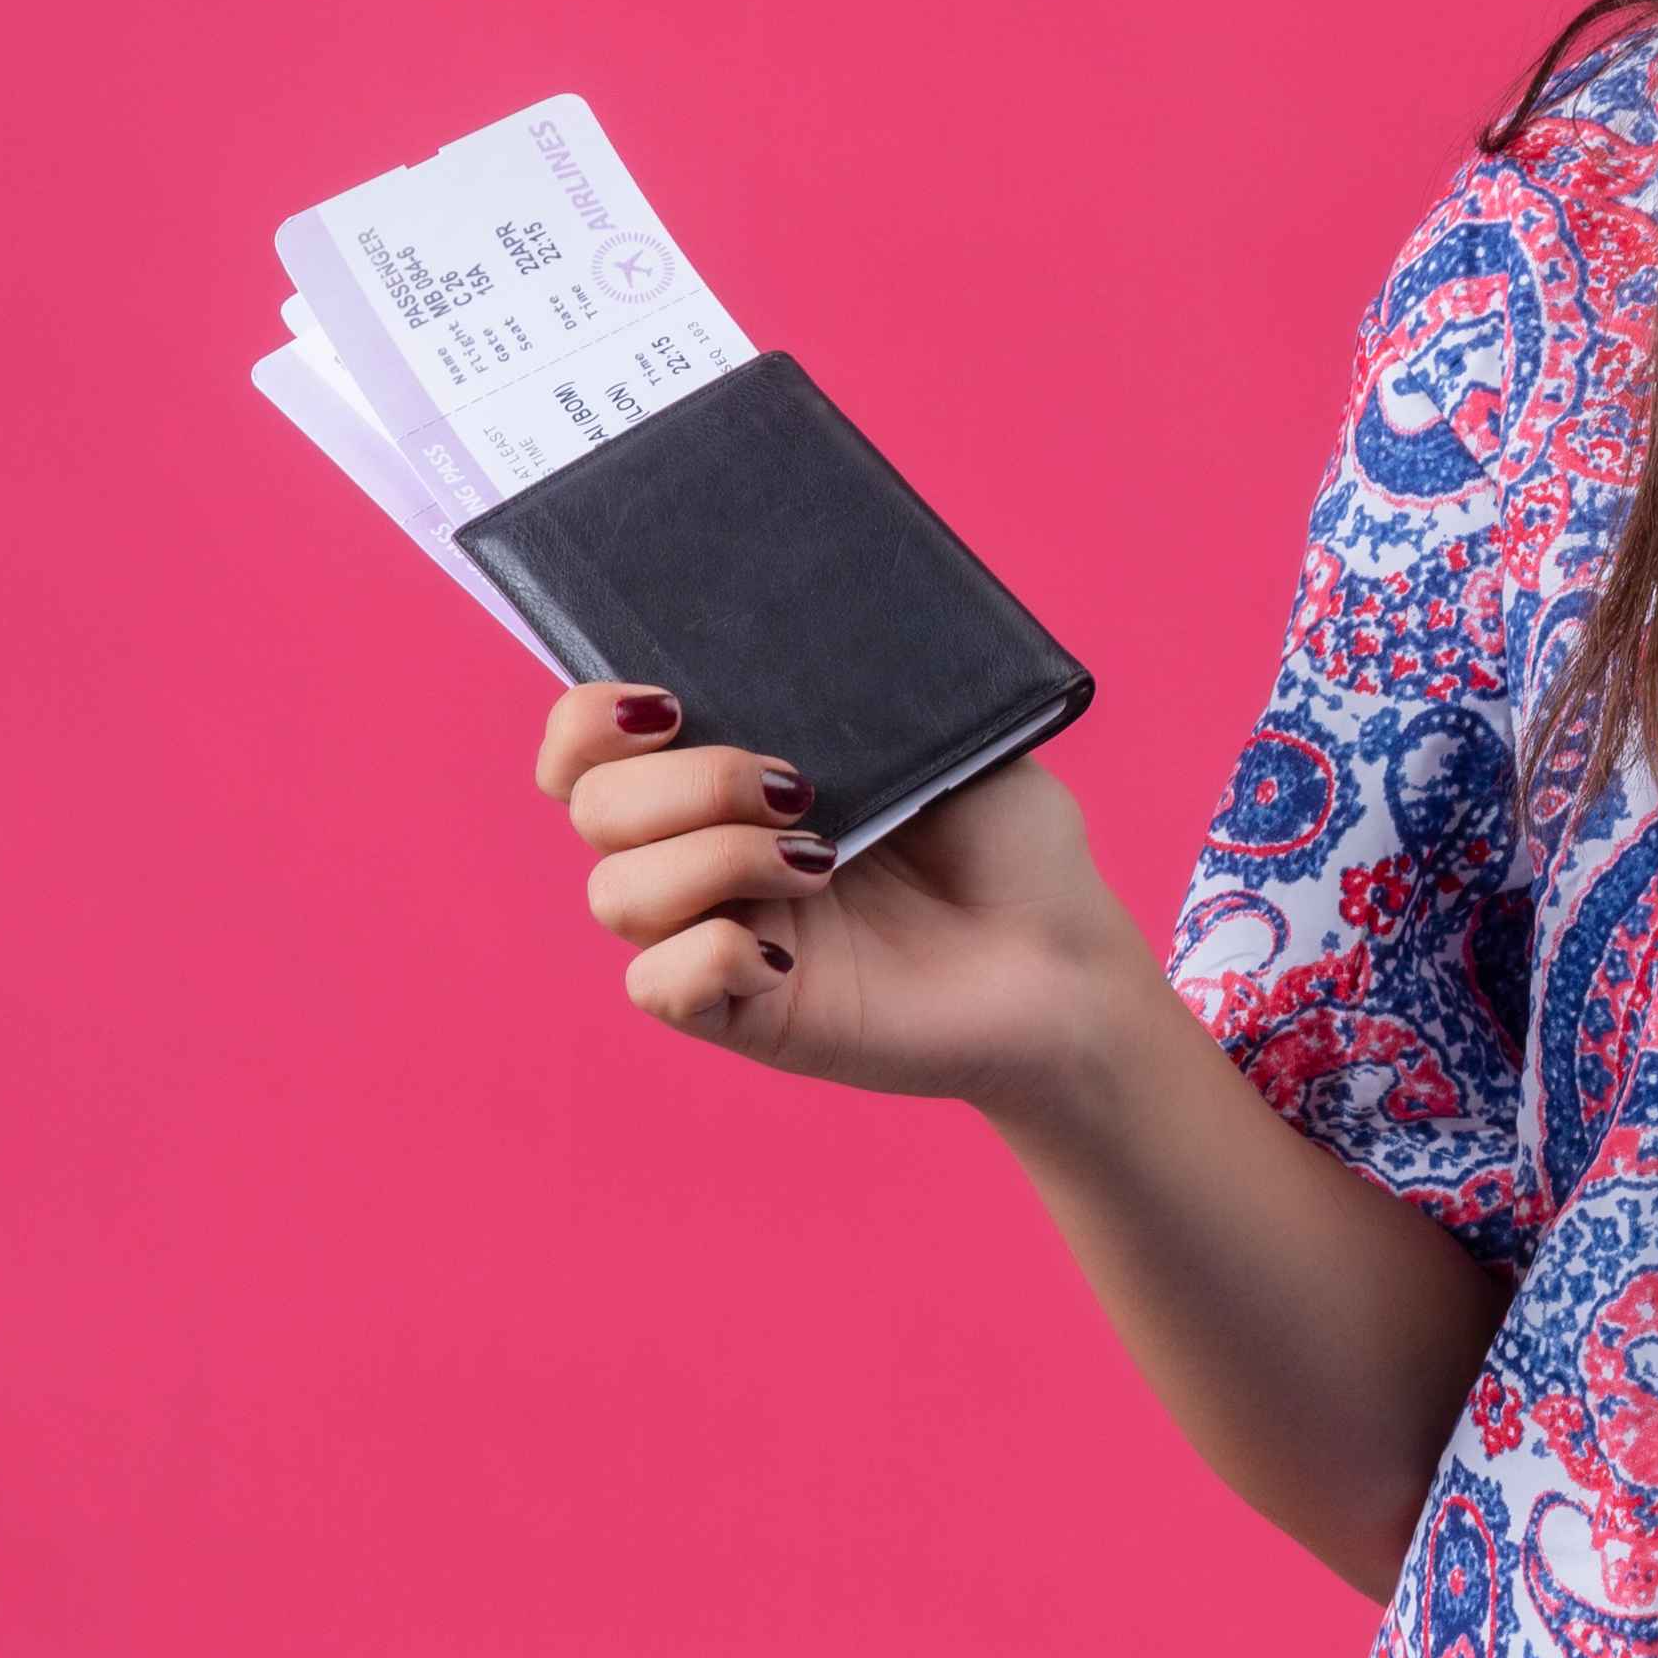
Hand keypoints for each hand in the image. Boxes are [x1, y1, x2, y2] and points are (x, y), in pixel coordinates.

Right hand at [533, 684, 1152, 1108]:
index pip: (588, 746)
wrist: (1068, 963)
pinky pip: (656, 987)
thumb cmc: (1013, 851)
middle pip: (594, 808)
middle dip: (682, 782)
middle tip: (795, 787)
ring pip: (615, 894)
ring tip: (821, 860)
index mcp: (733, 778)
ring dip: (710, 860)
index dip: (589, 721)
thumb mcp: (948, 738)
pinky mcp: (744, 1013)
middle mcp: (706, 854)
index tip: (668, 703)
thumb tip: (789, 643)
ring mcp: (719, 934)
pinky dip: (708, 957)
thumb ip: (861, 692)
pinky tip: (793, 955)